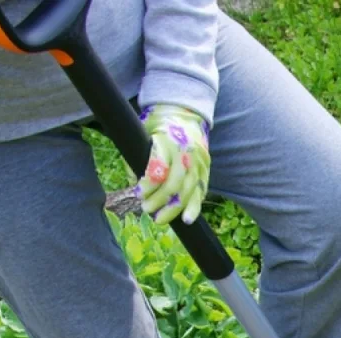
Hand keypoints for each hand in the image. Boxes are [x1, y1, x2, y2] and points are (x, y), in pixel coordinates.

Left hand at [137, 104, 210, 225]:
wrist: (184, 115)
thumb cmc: (157, 126)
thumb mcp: (142, 135)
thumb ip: (137, 158)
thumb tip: (135, 186)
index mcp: (168, 140)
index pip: (159, 168)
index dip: (148, 184)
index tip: (138, 194)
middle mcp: (186, 152)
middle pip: (175, 183)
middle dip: (159, 200)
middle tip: (146, 209)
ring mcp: (198, 162)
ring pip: (188, 191)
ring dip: (174, 209)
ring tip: (160, 219)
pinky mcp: (205, 170)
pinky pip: (201, 192)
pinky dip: (194, 207)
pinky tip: (186, 219)